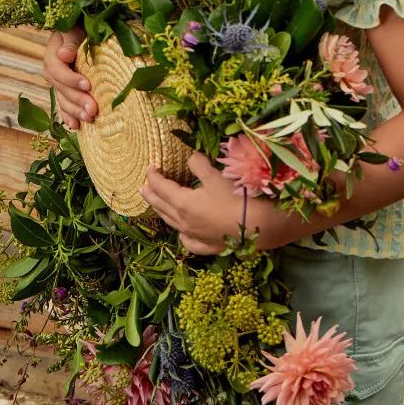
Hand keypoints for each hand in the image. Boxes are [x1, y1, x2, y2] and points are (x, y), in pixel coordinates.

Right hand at [42, 28, 95, 129]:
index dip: (71, 79)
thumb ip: (69, 42)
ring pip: (64, 100)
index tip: (87, 84)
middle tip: (93, 110)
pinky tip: (77, 127)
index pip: (58, 71)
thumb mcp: (73, 30)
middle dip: (78, 101)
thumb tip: (64, 56)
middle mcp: (52, 73)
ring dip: (76, 112)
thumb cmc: (78, 28)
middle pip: (63, 89)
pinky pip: (64, 106)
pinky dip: (70, 116)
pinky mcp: (65, 91)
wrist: (78, 32)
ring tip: (89, 120)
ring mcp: (57, 84)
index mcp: (51, 57)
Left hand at [142, 153, 292, 254]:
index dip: (153, 176)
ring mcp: (195, 236)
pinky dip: (182, 235)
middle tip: (144, 187)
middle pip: (161, 206)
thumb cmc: (235, 198)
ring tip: (156, 205)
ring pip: (172, 223)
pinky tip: (182, 234)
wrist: (259, 226)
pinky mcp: (208, 246)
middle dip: (151, 194)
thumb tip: (190, 158)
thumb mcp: (215, 175)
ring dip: (161, 212)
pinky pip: (189, 242)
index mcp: (183, 202)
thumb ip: (198, 165)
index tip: (150, 168)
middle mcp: (184, 221)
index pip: (161, 187)